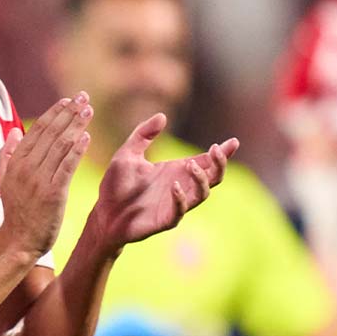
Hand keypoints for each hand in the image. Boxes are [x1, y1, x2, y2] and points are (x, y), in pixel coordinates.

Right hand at [0, 93, 92, 257]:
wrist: (19, 239)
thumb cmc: (16, 210)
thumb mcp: (4, 180)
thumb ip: (7, 154)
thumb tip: (14, 131)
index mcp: (15, 162)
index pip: (36, 130)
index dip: (53, 113)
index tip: (68, 100)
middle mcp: (26, 167)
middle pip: (50, 133)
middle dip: (68, 113)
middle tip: (84, 98)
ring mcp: (39, 179)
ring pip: (60, 146)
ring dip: (76, 126)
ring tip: (89, 111)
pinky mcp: (53, 193)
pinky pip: (66, 166)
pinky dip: (77, 150)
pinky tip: (86, 137)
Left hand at [90, 113, 237, 248]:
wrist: (103, 212)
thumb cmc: (117, 185)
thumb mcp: (127, 154)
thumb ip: (143, 134)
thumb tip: (162, 115)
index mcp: (175, 171)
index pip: (205, 161)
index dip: (221, 153)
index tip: (233, 142)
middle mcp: (180, 187)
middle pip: (212, 177)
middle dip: (219, 164)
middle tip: (216, 151)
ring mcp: (175, 204)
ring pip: (202, 194)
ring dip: (201, 180)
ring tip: (190, 165)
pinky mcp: (164, 220)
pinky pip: (179, 211)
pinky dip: (180, 199)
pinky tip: (174, 186)